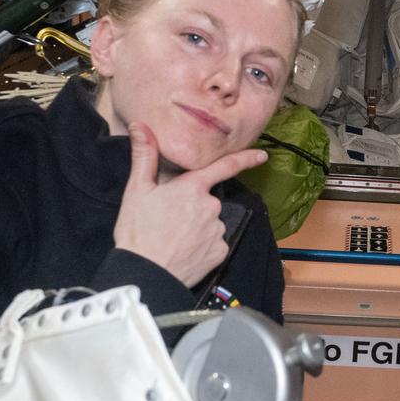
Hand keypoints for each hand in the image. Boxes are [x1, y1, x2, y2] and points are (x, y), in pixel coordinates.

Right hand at [113, 122, 266, 288]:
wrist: (145, 274)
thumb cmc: (138, 231)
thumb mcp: (137, 190)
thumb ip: (144, 156)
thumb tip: (142, 126)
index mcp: (193, 188)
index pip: (224, 167)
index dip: (245, 159)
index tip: (262, 155)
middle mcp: (211, 207)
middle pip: (207, 200)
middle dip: (193, 206)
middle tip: (167, 220)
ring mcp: (217, 231)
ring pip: (211, 223)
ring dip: (197, 227)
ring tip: (173, 238)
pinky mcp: (220, 253)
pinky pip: (214, 243)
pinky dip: (202, 245)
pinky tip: (184, 250)